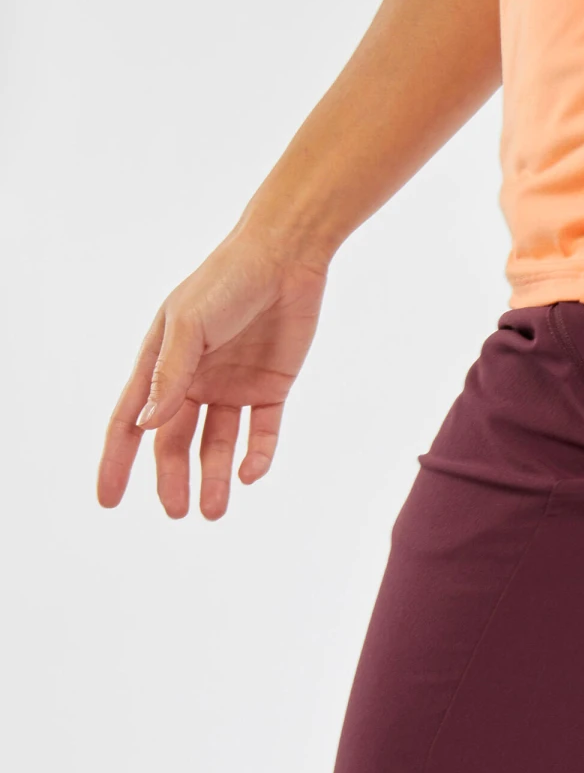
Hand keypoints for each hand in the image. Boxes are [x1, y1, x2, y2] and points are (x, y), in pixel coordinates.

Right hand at [98, 227, 329, 518]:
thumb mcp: (189, 325)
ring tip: (213, 513)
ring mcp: (233, 386)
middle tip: (178, 514)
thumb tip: (147, 426)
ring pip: (219, 445)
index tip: (108, 501)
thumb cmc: (226, 281)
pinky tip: (249, 475)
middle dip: (174, 479)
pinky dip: (256, 457)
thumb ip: (170, 374)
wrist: (286, 258)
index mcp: (162, 363)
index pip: (132, 421)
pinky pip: (262, 433)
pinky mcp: (271, 389)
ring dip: (214, 478)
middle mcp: (194, 380)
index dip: (118, 461)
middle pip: (176, 442)